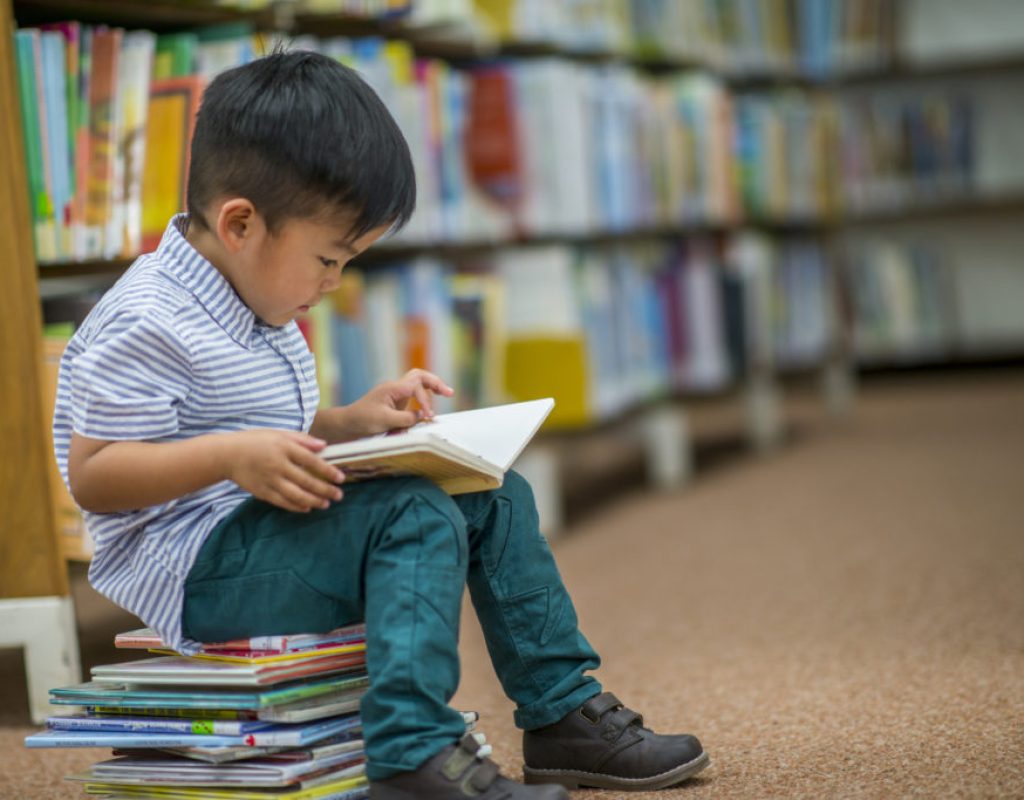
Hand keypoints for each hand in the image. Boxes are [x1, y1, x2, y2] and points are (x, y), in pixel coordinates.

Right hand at [220, 429, 344, 512]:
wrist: (227, 455)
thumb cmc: (256, 441)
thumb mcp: (279, 434)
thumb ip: (302, 439)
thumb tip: (324, 445)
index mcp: (283, 447)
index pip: (311, 461)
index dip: (327, 471)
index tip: (340, 478)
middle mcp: (277, 464)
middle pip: (306, 480)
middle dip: (325, 490)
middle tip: (339, 495)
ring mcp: (269, 480)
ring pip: (296, 494)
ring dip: (313, 501)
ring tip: (326, 504)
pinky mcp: (261, 492)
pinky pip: (282, 502)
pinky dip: (296, 506)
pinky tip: (307, 508)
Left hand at [347, 369, 454, 437]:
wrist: (347, 423)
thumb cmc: (362, 420)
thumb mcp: (385, 421)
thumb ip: (406, 418)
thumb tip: (423, 416)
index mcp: (393, 388)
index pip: (417, 385)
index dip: (426, 399)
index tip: (429, 416)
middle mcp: (396, 388)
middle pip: (420, 376)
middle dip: (435, 383)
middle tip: (450, 392)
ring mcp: (395, 395)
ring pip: (417, 385)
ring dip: (430, 390)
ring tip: (444, 395)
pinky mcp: (395, 404)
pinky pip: (412, 398)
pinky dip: (422, 400)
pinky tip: (427, 409)